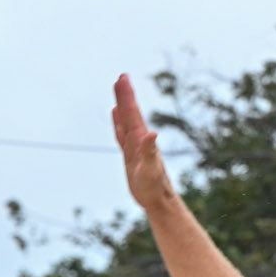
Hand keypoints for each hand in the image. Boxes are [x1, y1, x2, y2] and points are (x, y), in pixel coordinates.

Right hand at [112, 72, 170, 210]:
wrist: (158, 200)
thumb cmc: (155, 187)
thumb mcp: (150, 170)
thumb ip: (150, 152)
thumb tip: (152, 133)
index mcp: (141, 139)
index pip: (132, 113)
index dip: (127, 96)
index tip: (122, 78)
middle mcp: (139, 139)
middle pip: (129, 112)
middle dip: (125, 94)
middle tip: (121, 76)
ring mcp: (134, 146)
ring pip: (125, 120)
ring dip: (122, 105)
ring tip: (118, 89)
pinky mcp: (130, 155)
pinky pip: (122, 133)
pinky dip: (118, 122)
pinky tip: (116, 114)